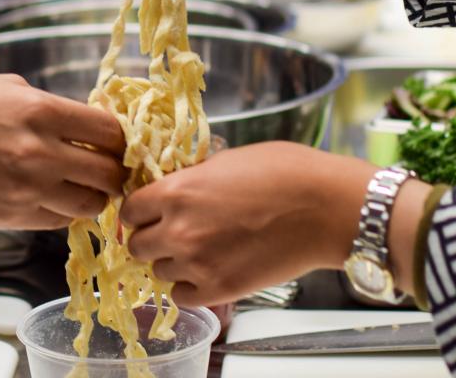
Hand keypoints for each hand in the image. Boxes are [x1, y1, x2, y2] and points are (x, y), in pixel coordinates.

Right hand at [0, 75, 125, 229]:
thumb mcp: (11, 88)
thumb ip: (54, 108)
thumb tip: (88, 126)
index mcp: (43, 112)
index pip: (111, 133)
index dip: (120, 139)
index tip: (114, 142)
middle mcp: (40, 153)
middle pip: (109, 174)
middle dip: (114, 171)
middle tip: (106, 168)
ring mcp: (27, 189)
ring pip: (90, 205)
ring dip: (93, 196)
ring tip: (80, 185)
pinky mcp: (13, 216)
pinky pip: (59, 222)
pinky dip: (64, 211)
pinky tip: (53, 196)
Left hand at [120, 141, 429, 305]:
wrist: (326, 208)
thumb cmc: (286, 173)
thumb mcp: (227, 159)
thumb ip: (192, 177)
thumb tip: (176, 185)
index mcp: (176, 192)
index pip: (129, 210)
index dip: (140, 211)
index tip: (151, 212)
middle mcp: (178, 230)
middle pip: (137, 245)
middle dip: (152, 238)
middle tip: (174, 232)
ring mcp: (197, 264)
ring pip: (158, 272)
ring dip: (172, 263)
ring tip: (200, 251)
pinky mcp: (219, 290)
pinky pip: (182, 297)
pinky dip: (190, 287)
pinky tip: (208, 271)